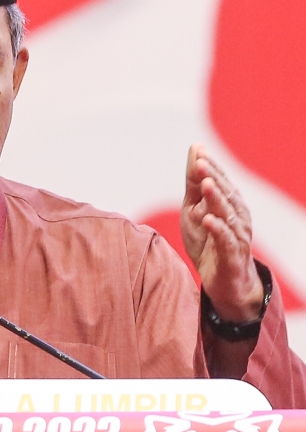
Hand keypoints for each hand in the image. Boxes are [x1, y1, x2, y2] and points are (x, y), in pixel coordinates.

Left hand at [181, 143, 262, 321]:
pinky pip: (227, 241)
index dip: (209, 166)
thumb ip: (194, 185)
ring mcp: (237, 236)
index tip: (197, 150)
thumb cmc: (208, 242)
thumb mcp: (195, 211)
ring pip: (228, 214)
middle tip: (201, 162)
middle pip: (225, 194)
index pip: (219, 181)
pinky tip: (208, 219)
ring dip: (217, 199)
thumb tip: (195, 151)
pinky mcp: (232, 256)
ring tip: (206, 184)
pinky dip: (218, 229)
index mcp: (228, 204)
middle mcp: (237, 217)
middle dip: (213, 177)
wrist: (222, 281)